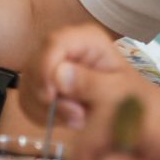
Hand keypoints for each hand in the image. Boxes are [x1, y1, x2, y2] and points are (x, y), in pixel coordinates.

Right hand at [17, 24, 133, 126]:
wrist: (133, 115)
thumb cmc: (132, 99)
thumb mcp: (119, 91)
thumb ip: (91, 83)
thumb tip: (57, 75)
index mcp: (86, 39)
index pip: (53, 43)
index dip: (45, 68)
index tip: (50, 96)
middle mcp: (63, 47)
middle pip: (35, 65)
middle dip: (48, 96)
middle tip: (76, 116)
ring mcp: (49, 66)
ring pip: (28, 86)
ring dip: (47, 110)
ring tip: (78, 119)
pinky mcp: (42, 85)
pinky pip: (27, 100)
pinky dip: (42, 116)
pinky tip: (66, 120)